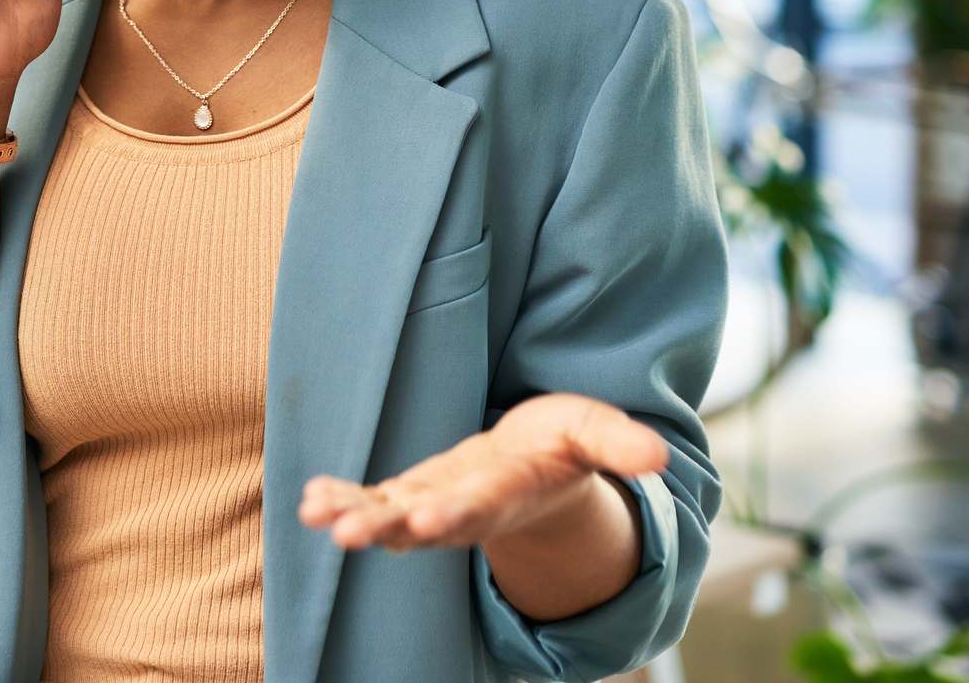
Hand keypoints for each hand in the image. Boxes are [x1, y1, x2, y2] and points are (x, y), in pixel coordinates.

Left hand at [298, 394, 666, 617]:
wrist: (539, 465)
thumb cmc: (566, 446)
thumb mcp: (597, 434)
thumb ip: (619, 446)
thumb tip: (659, 457)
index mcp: (510, 492)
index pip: (482, 506)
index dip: (456, 512)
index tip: (429, 520)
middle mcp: (466, 507)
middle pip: (423, 524)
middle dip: (386, 529)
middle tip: (348, 534)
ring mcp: (434, 504)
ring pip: (389, 520)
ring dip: (352, 518)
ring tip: (315, 515)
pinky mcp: (411, 494)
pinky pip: (373, 502)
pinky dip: (342, 500)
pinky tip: (309, 500)